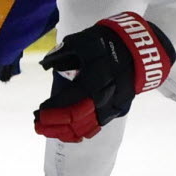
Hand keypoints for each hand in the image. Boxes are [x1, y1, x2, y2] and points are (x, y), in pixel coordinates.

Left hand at [34, 12, 174, 140]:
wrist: (138, 47)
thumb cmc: (105, 43)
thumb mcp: (79, 42)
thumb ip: (61, 54)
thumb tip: (45, 65)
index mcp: (93, 79)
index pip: (68, 101)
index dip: (51, 110)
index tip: (37, 113)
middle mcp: (104, 96)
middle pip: (76, 119)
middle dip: (55, 125)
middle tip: (38, 126)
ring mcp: (113, 104)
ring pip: (88, 126)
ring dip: (66, 132)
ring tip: (49, 132)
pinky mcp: (119, 108)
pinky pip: (98, 124)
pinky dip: (83, 131)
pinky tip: (69, 133)